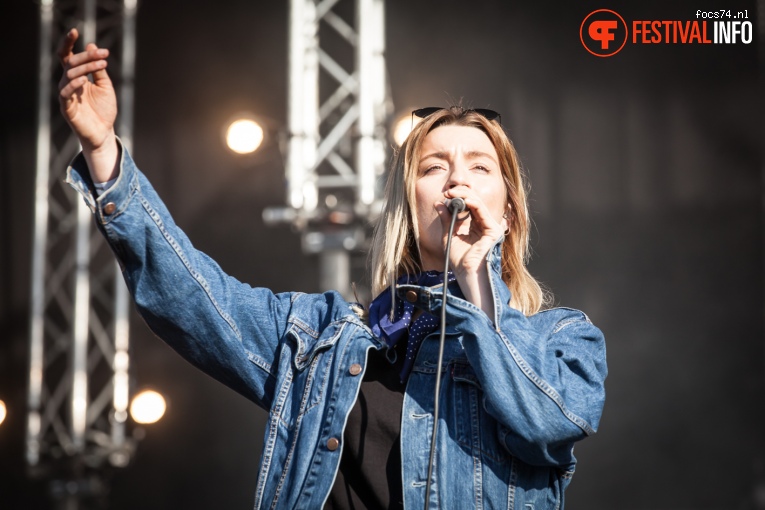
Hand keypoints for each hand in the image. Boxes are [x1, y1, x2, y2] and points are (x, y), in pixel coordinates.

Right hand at [58, 28, 118, 181]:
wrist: (104, 133)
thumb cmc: (104, 110)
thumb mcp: (106, 86)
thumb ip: (99, 69)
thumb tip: (92, 46)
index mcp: (77, 76)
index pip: (68, 56)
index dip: (69, 43)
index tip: (75, 31)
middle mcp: (69, 83)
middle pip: (70, 63)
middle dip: (86, 56)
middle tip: (103, 53)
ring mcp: (66, 94)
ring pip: (69, 74)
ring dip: (85, 67)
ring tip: (101, 64)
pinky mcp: (66, 107)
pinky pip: (65, 92)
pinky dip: (74, 84)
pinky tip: (85, 79)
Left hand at [434, 187, 506, 315]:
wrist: (465, 274)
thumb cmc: (458, 260)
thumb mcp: (448, 235)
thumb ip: (446, 219)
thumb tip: (438, 203)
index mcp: (477, 227)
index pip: (469, 207)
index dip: (458, 199)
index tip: (444, 196)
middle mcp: (485, 226)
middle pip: (475, 203)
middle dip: (460, 194)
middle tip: (447, 192)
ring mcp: (491, 227)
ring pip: (478, 203)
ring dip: (463, 196)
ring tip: (450, 194)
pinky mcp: (493, 230)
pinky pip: (481, 210)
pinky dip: (470, 202)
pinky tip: (458, 200)